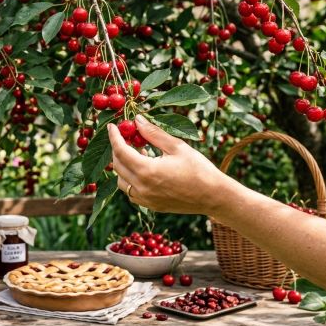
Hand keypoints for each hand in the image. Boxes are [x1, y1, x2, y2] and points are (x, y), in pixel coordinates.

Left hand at [108, 114, 235, 215]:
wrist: (214, 197)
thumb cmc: (199, 169)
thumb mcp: (176, 146)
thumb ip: (153, 133)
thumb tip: (136, 119)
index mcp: (147, 171)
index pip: (120, 151)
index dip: (114, 137)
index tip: (111, 127)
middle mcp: (142, 188)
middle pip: (117, 166)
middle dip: (118, 150)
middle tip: (127, 137)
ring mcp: (145, 200)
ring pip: (121, 181)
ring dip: (123, 165)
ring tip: (138, 152)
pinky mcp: (151, 206)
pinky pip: (131, 192)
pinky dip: (130, 179)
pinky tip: (143, 169)